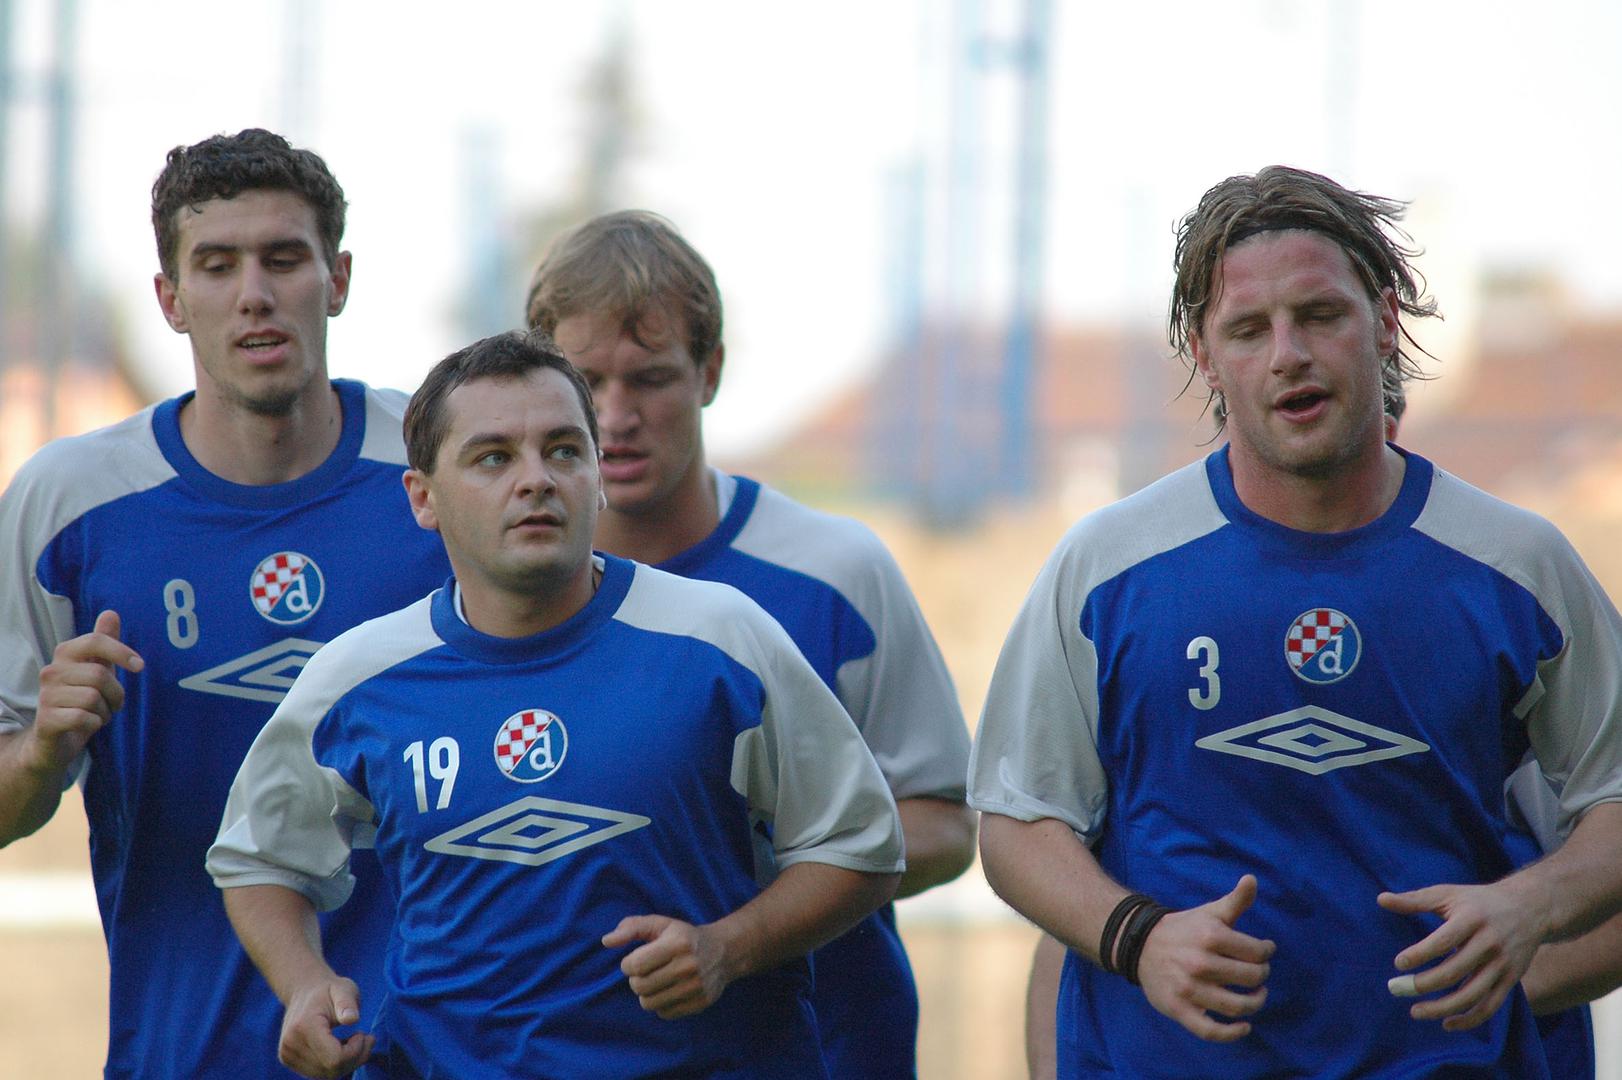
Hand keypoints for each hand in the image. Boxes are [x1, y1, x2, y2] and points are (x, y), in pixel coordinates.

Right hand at [29, 611, 143, 773]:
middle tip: (112, 704)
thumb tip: (111, 612)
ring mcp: (46, 696)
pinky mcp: (47, 720)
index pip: (95, 641)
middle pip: (100, 675)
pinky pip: (85, 718)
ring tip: (97, 714)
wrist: (54, 738)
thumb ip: (104, 642)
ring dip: (105, 711)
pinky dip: (94, 724)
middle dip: (116, 694)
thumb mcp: (96, 668)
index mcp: (65, 653)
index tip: (139, 665)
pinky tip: (87, 725)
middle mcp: (51, 671)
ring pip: (93, 699)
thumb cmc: (80, 698)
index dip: (121, 651)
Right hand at [278, 976, 373, 1078]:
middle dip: (355, 1058)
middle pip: (331, 1070)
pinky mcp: (288, 1060)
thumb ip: (347, 1003)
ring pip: (325, 1075)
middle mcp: (290, 1044)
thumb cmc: (329, 989)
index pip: (334, 1059)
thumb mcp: (344, 989)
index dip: (355, 1051)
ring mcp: (286, 1054)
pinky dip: (334, 1065)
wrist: (304, 990)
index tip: (363, 1034)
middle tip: (367, 1038)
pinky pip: (318, 1073)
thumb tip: (352, 1018)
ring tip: (354, 1041)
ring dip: (346, 1063)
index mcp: (304, 1026)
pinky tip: (341, 1047)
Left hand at [603, 914, 730, 1018]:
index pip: (635, 965)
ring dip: (647, 993)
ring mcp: (696, 987)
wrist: (723, 951)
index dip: (628, 964)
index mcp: (677, 943)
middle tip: (646, 972)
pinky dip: (661, 1004)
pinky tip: (669, 990)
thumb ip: (631, 928)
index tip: (635, 959)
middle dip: (636, 980)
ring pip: (650, 1003)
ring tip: (656, 981)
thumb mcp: (660, 924)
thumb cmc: (683, 936)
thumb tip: (606, 941)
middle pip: (640, 987)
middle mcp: (688, 966)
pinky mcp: (700, 1003)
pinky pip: (665, 1013)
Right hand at [1136, 874, 1273, 1042]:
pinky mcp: (1180, 1009)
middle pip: (1251, 978)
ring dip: (1255, 1003)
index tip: (1264, 952)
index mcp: (1210, 936)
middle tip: (1258, 974)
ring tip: (1256, 996)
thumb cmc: (1184, 929)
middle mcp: (1200, 963)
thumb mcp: (1209, 912)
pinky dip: (1232, 1033)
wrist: (1139, 944)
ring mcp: (1190, 989)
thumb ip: (1235, 900)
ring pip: (1237, 1006)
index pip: (1257, 952)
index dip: (1266, 952)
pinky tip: (1244, 1027)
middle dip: (1261, 976)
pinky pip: (1211, 1031)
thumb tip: (1252, 879)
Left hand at [1379, 878, 1548, 1030]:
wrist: (1531, 907)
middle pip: (1454, 971)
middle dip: (1422, 984)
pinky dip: (1469, 1020)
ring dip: (1441, 1008)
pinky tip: (1445, 1022)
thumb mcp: (1448, 894)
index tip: (1398, 964)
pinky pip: (1491, 1007)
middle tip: (1395, 988)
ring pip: (1472, 995)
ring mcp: (1502, 964)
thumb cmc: (1478, 900)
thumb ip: (1414, 900)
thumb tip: (1380, 899)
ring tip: (1414, 1011)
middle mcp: (1490, 943)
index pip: (1443, 941)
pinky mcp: (1511, 980)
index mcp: (1471, 919)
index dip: (1420, 954)